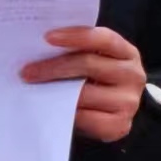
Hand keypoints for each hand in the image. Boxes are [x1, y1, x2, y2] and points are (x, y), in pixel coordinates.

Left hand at [20, 26, 144, 142]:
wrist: (109, 111)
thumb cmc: (94, 80)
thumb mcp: (91, 60)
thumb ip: (76, 51)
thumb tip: (38, 47)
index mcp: (126, 52)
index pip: (102, 38)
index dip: (75, 36)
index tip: (47, 37)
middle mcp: (133, 75)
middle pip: (88, 64)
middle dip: (53, 67)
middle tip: (27, 71)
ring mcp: (129, 102)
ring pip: (84, 93)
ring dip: (55, 92)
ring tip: (34, 90)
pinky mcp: (120, 125)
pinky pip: (87, 118)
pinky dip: (67, 113)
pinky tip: (53, 109)